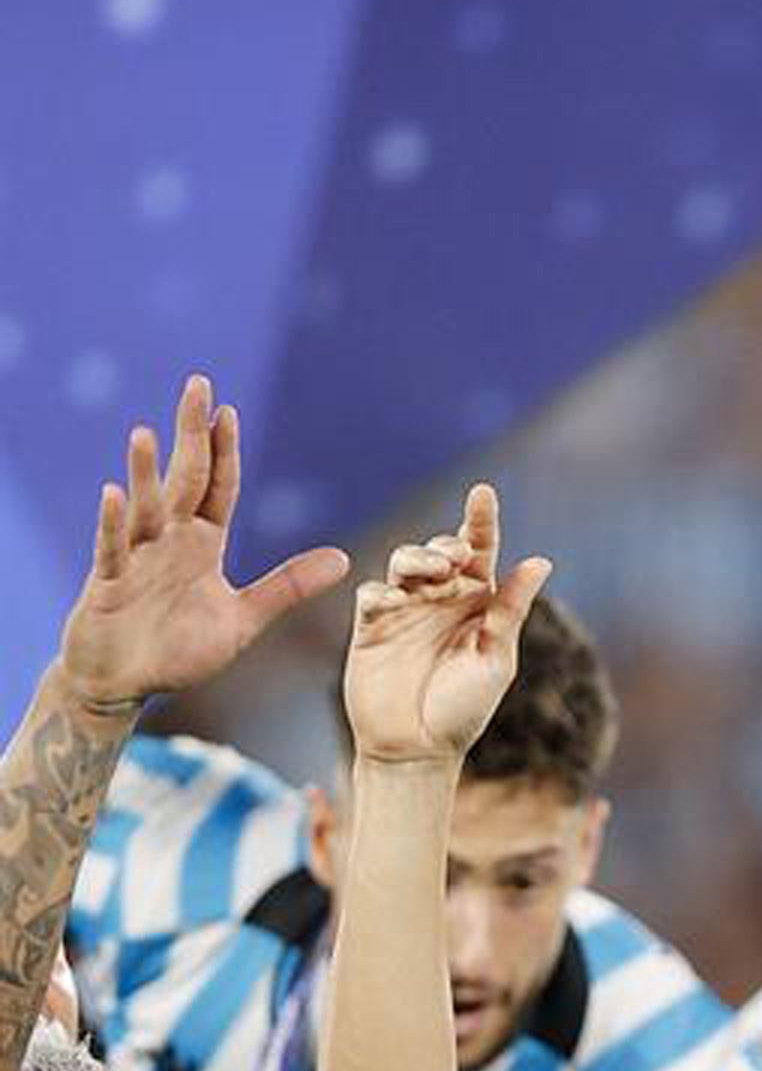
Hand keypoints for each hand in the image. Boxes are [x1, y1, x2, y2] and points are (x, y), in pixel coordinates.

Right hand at [55, 376, 349, 715]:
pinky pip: (110, 549)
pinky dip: (111, 522)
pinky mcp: (107, 585)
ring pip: (144, 508)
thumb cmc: (179, 651)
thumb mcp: (244, 620)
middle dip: (191, 434)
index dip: (225, 452)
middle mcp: (169, 542)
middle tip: (197, 384)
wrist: (122, 686)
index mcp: (203, 544)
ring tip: (148, 432)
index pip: (218, 488)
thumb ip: (288, 587)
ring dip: (146, 472)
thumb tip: (344, 560)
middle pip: (184, 480)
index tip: (229, 410)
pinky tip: (113, 492)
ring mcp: (135, 560)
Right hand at [344, 484, 551, 764]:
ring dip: (418, 557)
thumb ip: (510, 609)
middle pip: (440, 549)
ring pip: (405, 562)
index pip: (480, 549)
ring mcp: (405, 611)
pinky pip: (372, 594)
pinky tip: (395, 601)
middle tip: (456, 560)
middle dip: (446, 544)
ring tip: (434, 571)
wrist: (417, 750)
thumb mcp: (495, 657)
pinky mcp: (371, 628)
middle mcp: (441, 599)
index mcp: (477, 601)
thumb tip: (542, 560)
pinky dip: (383, 591)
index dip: (480, 519)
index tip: (482, 492)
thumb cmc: (464, 708)